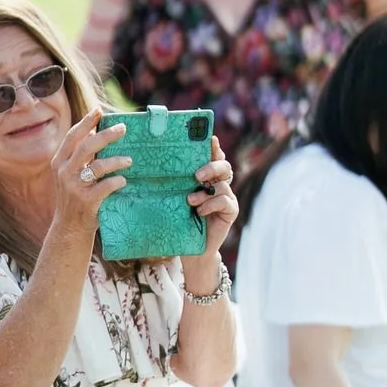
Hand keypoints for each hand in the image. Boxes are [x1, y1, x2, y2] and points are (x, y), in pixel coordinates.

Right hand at [50, 109, 128, 236]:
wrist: (69, 228)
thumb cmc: (75, 197)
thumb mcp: (71, 175)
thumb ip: (79, 156)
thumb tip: (94, 130)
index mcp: (59, 162)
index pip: (72, 137)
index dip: (85, 122)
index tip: (98, 110)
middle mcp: (64, 173)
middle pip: (86, 146)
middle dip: (106, 135)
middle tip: (123, 129)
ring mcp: (74, 188)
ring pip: (98, 166)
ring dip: (116, 160)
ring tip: (129, 161)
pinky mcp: (86, 202)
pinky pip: (105, 187)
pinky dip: (117, 182)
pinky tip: (123, 181)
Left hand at [185, 135, 238, 270]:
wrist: (192, 249)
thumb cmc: (180, 221)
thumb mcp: (176, 198)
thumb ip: (176, 184)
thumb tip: (155, 166)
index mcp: (207, 178)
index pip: (213, 157)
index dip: (213, 147)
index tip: (209, 138)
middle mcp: (220, 184)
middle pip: (224, 166)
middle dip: (212, 167)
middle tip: (197, 175)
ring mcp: (227, 197)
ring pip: (222, 185)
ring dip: (205, 193)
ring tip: (190, 201)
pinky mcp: (231, 211)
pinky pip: (225, 201)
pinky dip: (211, 205)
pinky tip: (200, 212)